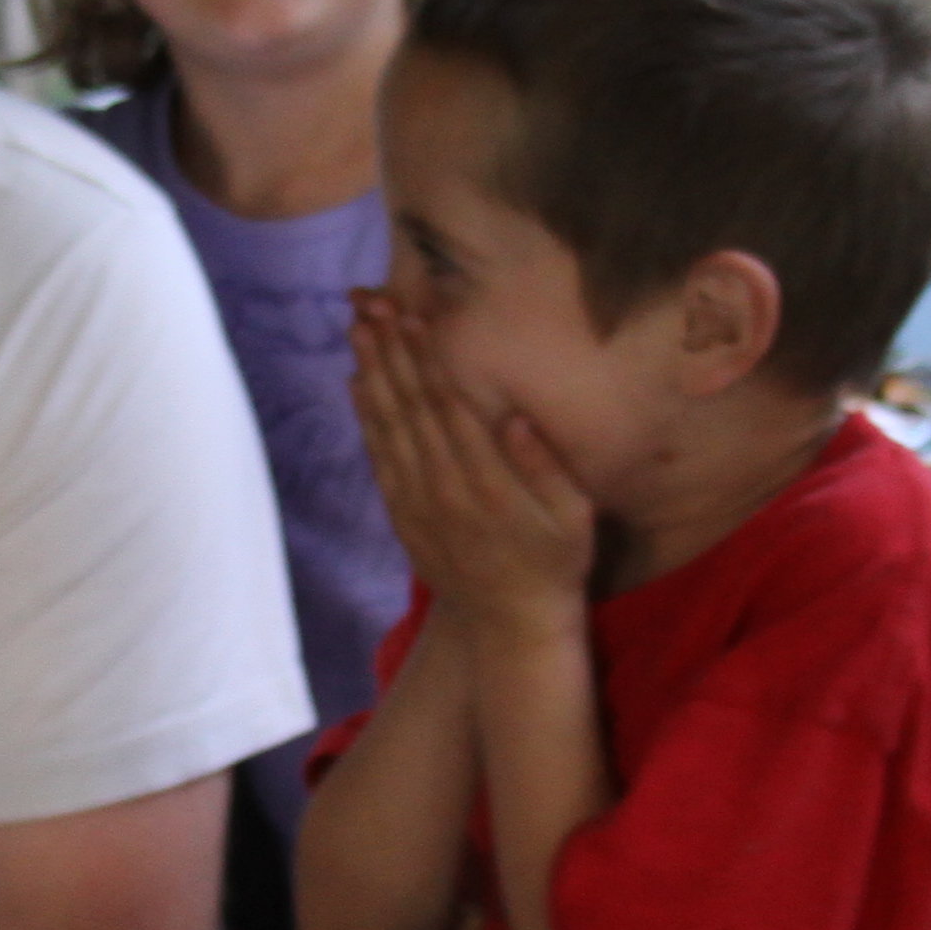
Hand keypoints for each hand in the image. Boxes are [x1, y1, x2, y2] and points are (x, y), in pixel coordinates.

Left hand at [349, 294, 596, 638]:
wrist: (510, 624)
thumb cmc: (553, 562)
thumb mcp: (573, 518)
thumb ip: (545, 467)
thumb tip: (513, 416)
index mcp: (487, 483)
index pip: (449, 406)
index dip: (428, 359)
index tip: (413, 316)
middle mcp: (443, 489)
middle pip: (411, 407)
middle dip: (391, 352)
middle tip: (373, 305)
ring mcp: (417, 504)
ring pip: (388, 427)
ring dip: (372, 375)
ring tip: (358, 329)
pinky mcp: (402, 516)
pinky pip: (378, 459)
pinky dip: (365, 419)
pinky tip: (357, 385)